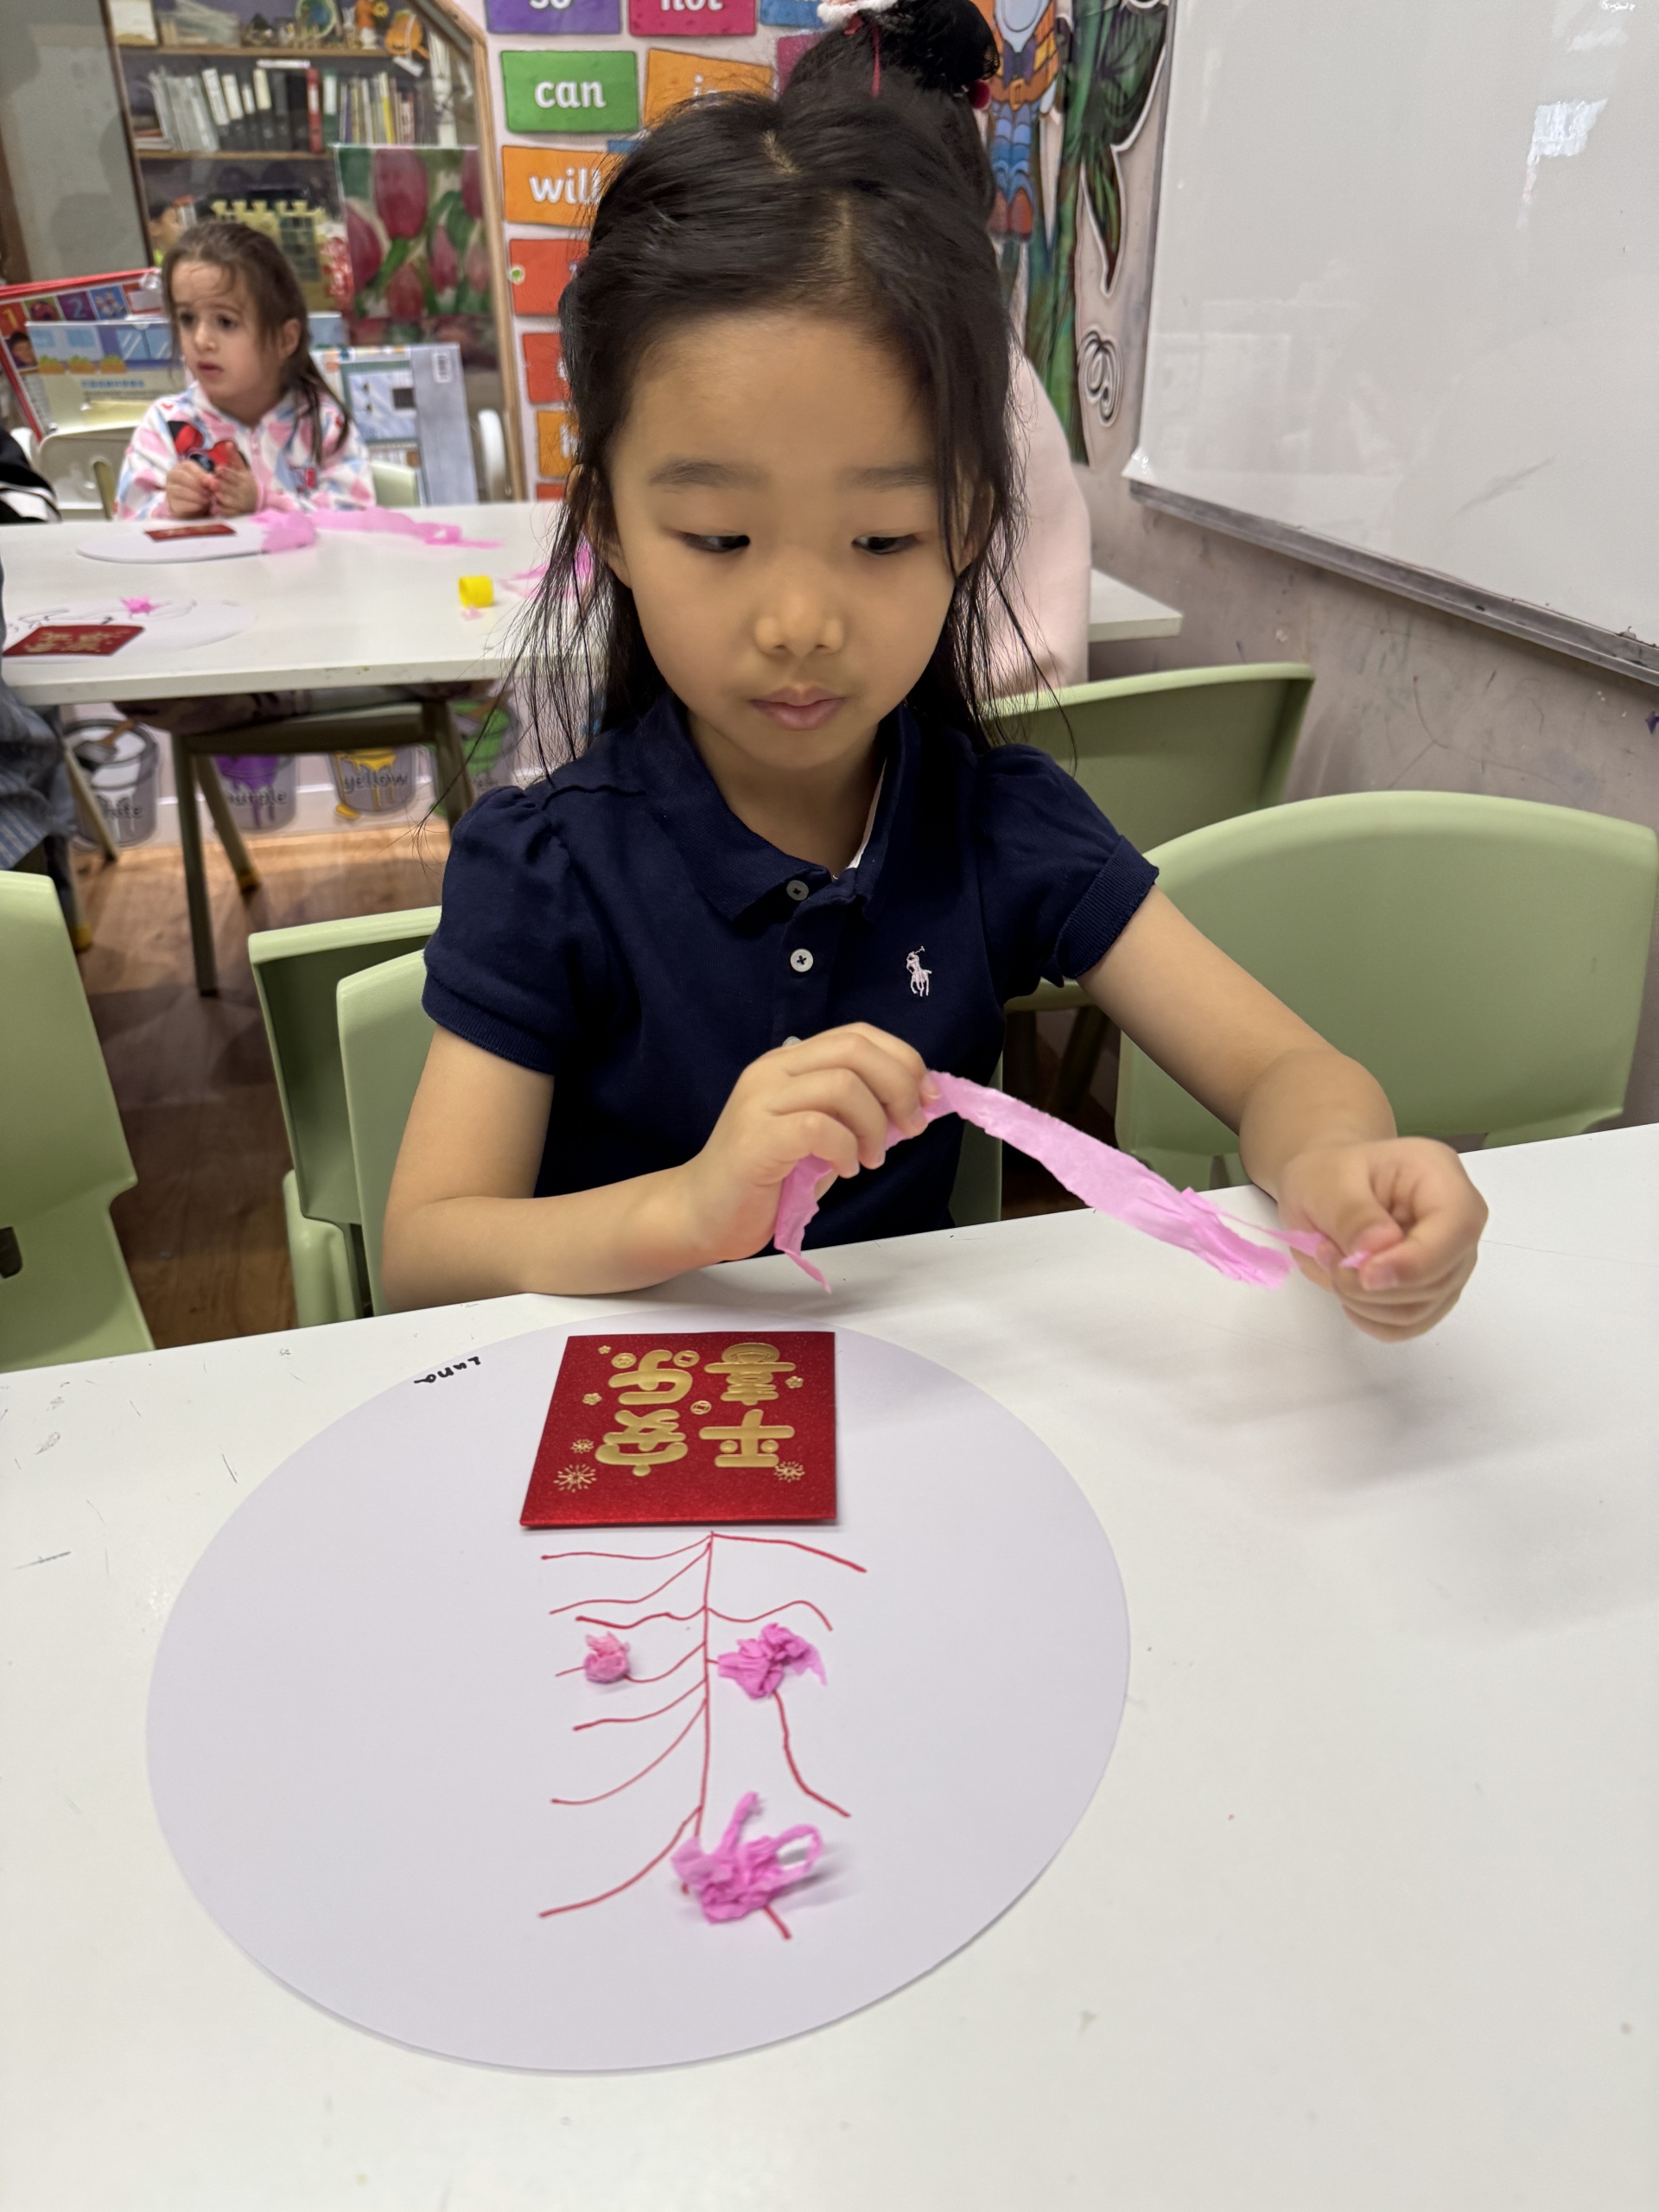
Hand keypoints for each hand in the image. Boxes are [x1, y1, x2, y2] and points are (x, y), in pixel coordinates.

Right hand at [163, 461, 212, 517]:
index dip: (200, 474)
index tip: (210, 482)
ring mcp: (170, 489)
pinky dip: (194, 505)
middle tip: (209, 493)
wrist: (194, 506)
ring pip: (180, 490)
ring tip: (207, 500)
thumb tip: (212, 481)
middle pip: (181, 476)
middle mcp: (172, 475)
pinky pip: (181, 503)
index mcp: (181, 467)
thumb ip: (209, 480)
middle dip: (197, 485)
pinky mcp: (173, 503)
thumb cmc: (201, 489)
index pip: (188, 466)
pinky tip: (202, 506)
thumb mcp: (205, 482)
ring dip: (196, 496)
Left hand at [210, 459, 257, 516]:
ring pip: (227, 500)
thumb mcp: (243, 469)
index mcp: (241, 479)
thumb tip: (228, 443)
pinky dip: (221, 511)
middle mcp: (240, 491)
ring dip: (219, 497)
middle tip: (210, 482)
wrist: (261, 501)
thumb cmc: (247, 482)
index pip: (233, 474)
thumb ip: (234, 457)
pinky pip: (228, 512)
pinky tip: (213, 508)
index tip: (218, 469)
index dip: (225, 472)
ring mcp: (239, 502)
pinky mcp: (237, 512)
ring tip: (212, 494)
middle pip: (228, 487)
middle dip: (219, 484)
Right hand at [674, 1025, 936, 1264]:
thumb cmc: (767, 1179)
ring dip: (874, 1125)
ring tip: (870, 1159)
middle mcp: (772, 1070)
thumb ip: (859, 1113)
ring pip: (843, 1085)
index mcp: (790, 1063)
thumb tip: (916, 1103)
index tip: (927, 1097)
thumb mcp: (822, 1136)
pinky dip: (846, 1149)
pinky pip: (820, 1127)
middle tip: (909, 1128)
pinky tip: (844, 1169)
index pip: (857, 1035)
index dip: (902, 1060)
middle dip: (899, 1086)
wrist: (702, 1214)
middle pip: (855, 1051)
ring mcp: (760, 1101)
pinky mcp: (756, 1138)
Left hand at [1276, 1137, 1486, 1340]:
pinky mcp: (1431, 1293)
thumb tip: (1380, 1248)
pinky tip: (1346, 1287)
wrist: (1325, 1189)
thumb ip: (1352, 1214)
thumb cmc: (1329, 1174)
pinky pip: (1407, 1326)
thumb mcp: (1325, 1182)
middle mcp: (1457, 1222)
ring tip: (1333, 1262)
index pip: (1458, 1228)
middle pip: (1439, 1279)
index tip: (1365, 1274)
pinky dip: (1369, 1317)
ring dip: (1364, 1301)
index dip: (1415, 1262)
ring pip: (1420, 1309)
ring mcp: (1448, 1261)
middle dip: (1373, 1284)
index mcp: (1441, 1178)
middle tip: (1327, 1255)